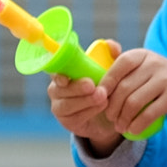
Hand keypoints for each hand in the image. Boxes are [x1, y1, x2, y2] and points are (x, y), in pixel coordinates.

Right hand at [48, 40, 123, 156]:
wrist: (112, 112)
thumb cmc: (106, 85)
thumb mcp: (111, 69)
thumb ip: (111, 55)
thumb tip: (110, 44)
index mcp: (63, 72)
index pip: (54, 71)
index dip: (57, 74)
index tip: (66, 78)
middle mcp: (57, 89)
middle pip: (58, 89)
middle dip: (76, 88)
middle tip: (92, 86)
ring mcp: (60, 107)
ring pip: (66, 105)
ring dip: (85, 100)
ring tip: (103, 97)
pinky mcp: (67, 122)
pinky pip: (75, 117)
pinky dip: (89, 112)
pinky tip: (102, 106)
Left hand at [100, 48, 166, 139]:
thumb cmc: (159, 81)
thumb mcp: (144, 68)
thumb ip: (123, 70)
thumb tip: (95, 84)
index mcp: (142, 55)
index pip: (120, 65)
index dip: (107, 82)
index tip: (98, 97)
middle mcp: (154, 64)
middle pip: (124, 88)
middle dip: (112, 106)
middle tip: (109, 118)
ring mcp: (165, 80)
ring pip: (134, 102)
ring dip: (123, 118)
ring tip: (119, 126)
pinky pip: (148, 114)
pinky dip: (136, 125)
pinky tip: (132, 130)